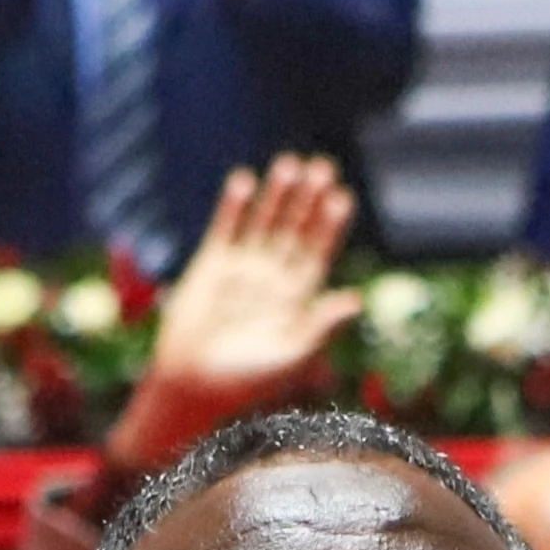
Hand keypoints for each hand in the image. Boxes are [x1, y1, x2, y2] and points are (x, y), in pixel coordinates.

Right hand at [111, 158, 360, 468]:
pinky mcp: (211, 263)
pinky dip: (234, 205)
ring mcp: (243, 266)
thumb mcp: (290, 355)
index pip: (320, 251)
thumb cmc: (246, 379)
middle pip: (295, 228)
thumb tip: (356, 300)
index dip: (330, 225)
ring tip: (288, 164)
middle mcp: (274, 275)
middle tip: (321, 167)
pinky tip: (245, 180)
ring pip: (264, 221)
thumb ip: (320, 326)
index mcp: (299, 296)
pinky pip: (226, 228)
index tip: (342, 198)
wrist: (193, 385)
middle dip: (308, 200)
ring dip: (276, 194)